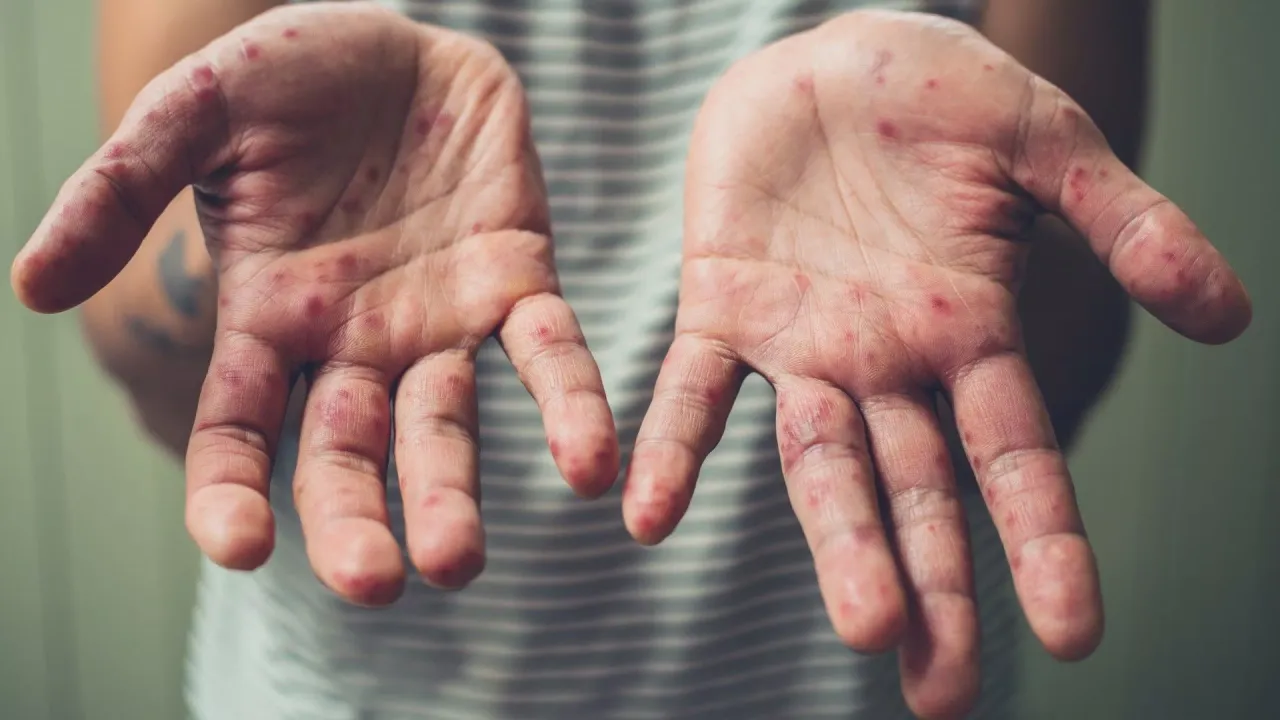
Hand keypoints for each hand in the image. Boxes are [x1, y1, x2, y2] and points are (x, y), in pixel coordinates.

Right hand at [12, 4, 617, 603]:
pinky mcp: (517, 281)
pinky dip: (569, 406)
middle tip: (376, 585)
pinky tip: (590, 464)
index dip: (231, 491)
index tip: (238, 546)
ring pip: (444, 426)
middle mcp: (354, 341)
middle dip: (358, 521)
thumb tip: (31, 288)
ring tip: (460, 561)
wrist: (403, 42)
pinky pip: (548, 354)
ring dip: (454, 494)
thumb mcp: (195, 113)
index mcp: (268, 317)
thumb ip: (123, 189)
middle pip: (347, 453)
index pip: (238, 429)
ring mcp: (438, 322)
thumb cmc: (291, 76)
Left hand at [622, 10, 1249, 717]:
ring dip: (835, 541)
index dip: (1042, 541)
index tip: (1070, 634)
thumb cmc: (937, 98)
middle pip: (915, 493)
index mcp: (970, 333)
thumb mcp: (1044, 144)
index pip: (1014, 457)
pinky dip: (672, 449)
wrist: (823, 58)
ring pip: (816, 463)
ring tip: (861, 625)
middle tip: (937, 694)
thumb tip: (1227, 318)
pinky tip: (647, 513)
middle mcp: (886, 362)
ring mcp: (802, 343)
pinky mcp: (720, 306)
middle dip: (931, 587)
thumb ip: (1124, 223)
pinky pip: (692, 390)